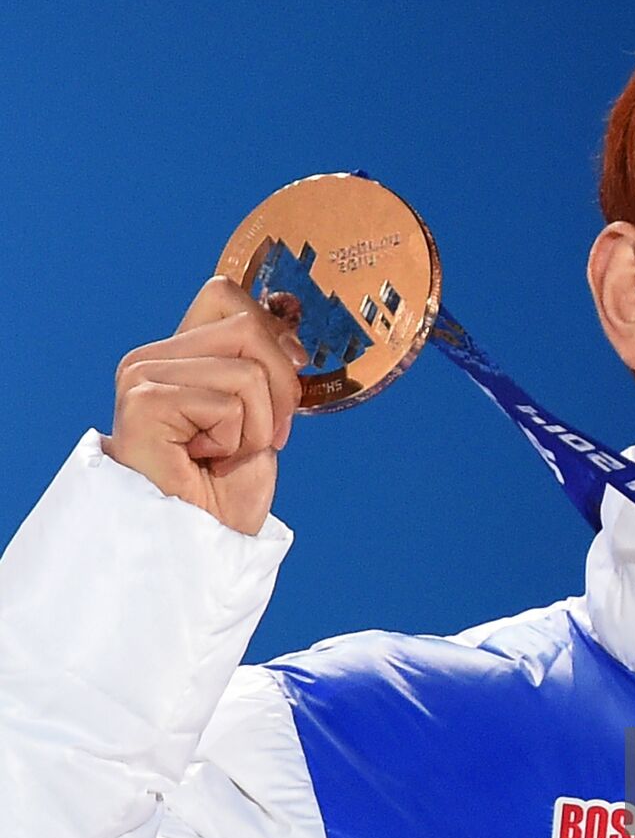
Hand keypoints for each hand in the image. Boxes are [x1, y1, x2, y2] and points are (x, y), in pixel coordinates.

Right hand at [102, 276, 308, 534]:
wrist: (201, 543)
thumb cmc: (225, 489)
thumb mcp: (258, 413)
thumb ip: (261, 364)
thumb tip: (288, 327)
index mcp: (175, 353)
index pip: (226, 294)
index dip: (271, 330)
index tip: (289, 370)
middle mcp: (150, 357)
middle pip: (247, 325)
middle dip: (279, 387)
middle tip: (261, 435)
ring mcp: (142, 376)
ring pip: (247, 370)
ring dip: (258, 424)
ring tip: (226, 454)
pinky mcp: (144, 401)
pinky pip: (230, 403)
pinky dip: (237, 441)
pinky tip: (206, 462)